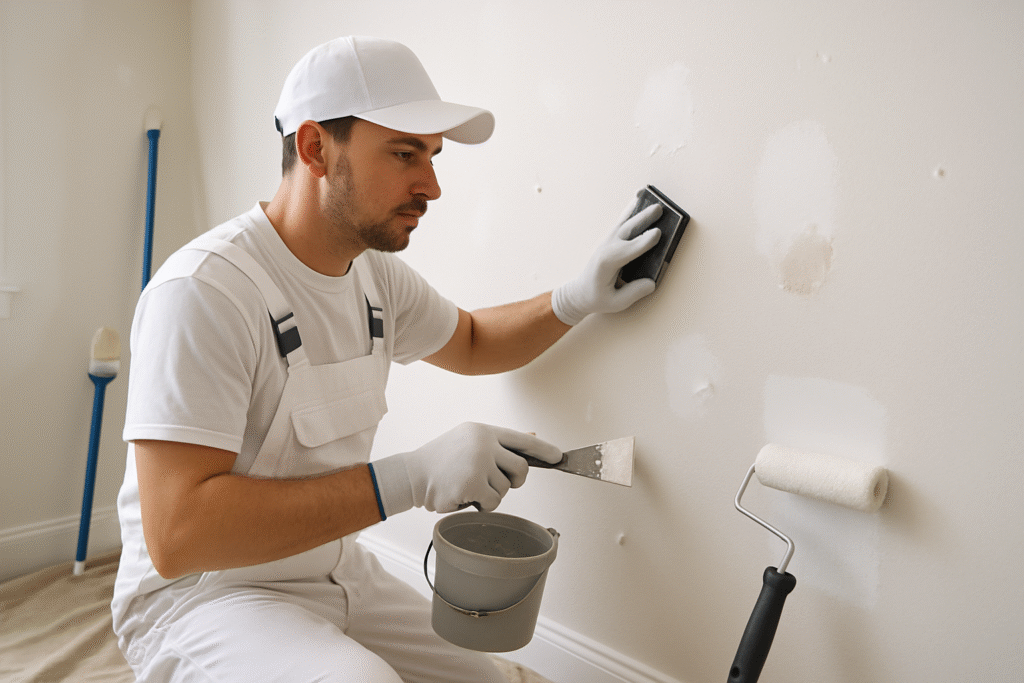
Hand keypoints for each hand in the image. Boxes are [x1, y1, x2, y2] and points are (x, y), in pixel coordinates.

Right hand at [369, 423, 561, 515]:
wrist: (412, 475)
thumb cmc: (441, 460)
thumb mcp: (469, 441)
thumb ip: (498, 443)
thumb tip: (531, 436)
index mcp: (483, 431)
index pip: (521, 439)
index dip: (543, 449)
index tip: (559, 457)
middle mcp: (483, 443)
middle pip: (521, 467)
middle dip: (516, 480)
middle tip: (499, 483)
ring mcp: (478, 463)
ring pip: (506, 488)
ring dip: (492, 494)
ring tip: (470, 487)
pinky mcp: (473, 483)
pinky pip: (494, 502)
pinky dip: (482, 505)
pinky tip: (464, 496)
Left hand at [551, 199, 662, 325]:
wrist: (579, 292)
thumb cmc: (597, 298)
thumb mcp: (616, 302)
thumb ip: (634, 293)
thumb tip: (651, 282)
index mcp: (607, 264)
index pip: (628, 250)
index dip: (643, 243)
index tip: (657, 234)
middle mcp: (606, 249)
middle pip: (627, 230)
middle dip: (643, 219)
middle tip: (659, 209)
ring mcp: (607, 242)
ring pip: (624, 223)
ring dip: (638, 211)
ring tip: (651, 198)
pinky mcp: (610, 241)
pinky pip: (621, 223)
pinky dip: (630, 211)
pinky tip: (637, 199)